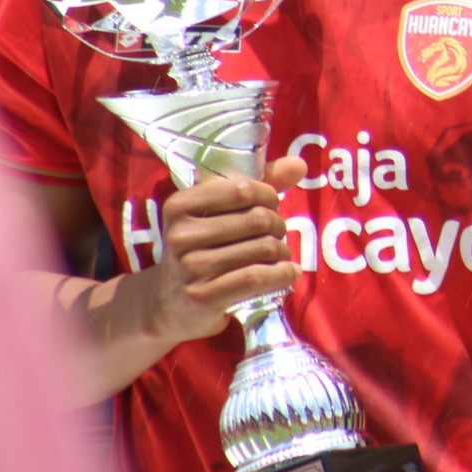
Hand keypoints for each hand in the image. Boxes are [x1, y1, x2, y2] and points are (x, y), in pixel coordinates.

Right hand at [139, 156, 307, 345]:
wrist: (171, 307)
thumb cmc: (203, 251)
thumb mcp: (218, 215)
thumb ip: (259, 186)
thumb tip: (299, 164)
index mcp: (180, 206)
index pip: (242, 189)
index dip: (268, 195)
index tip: (272, 205)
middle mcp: (181, 235)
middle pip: (258, 219)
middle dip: (278, 226)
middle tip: (277, 235)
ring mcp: (190, 268)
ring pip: (262, 248)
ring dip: (282, 252)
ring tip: (279, 255)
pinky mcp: (203, 297)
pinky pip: (257, 278)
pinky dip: (282, 274)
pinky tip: (289, 273)